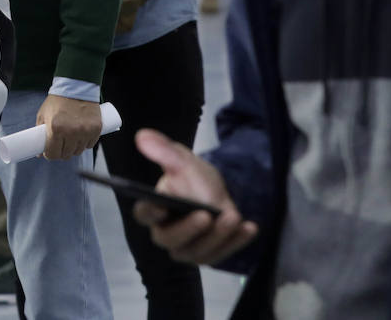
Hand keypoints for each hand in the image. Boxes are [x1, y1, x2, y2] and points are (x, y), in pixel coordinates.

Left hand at [35, 94, 101, 159]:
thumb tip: (38, 152)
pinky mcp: (96, 129)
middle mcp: (71, 132)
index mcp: (56, 128)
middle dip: (61, 153)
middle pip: (66, 154)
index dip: (49, 155)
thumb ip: (40, 132)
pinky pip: (90, 145)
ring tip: (69, 142)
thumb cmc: (57, 101)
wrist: (76, 87)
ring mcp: (85, 131)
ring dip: (73, 149)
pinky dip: (85, 144)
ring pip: (79, 151)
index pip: (53, 153)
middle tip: (59, 147)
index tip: (48, 153)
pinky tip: (80, 139)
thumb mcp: (44, 114)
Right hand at [132, 129, 256, 263]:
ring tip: (232, 217)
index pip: (144, 214)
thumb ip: (163, 151)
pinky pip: (221, 254)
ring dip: (216, 237)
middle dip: (188, 229)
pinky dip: (236, 242)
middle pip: (170, 239)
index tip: (161, 206)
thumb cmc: (193, 179)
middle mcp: (166, 234)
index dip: (150, 212)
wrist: (215, 193)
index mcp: (153, 211)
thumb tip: (142, 136)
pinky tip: (248, 227)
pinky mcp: (208, 255)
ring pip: (196, 252)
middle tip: (206, 215)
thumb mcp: (182, 161)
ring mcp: (187, 248)